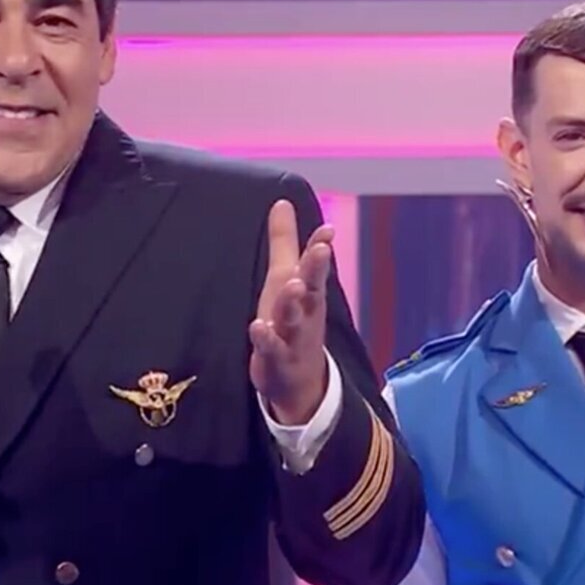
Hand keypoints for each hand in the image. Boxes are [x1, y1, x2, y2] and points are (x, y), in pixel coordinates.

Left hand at [248, 201, 332, 423]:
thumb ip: (284, 242)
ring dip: (293, 302)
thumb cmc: (293, 321)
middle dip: (316, 270)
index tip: (327, 230)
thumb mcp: (286, 278)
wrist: (300, 381)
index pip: (316, 267)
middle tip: (320, 250)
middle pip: (312, 289)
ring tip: (293, 285)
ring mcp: (292, 337)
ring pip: (295, 319)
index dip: (320, 249)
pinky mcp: (275, 359)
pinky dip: (266, 339)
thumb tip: (281, 202)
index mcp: (308, 292)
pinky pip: (272, 349)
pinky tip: (257, 327)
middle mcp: (304, 312)